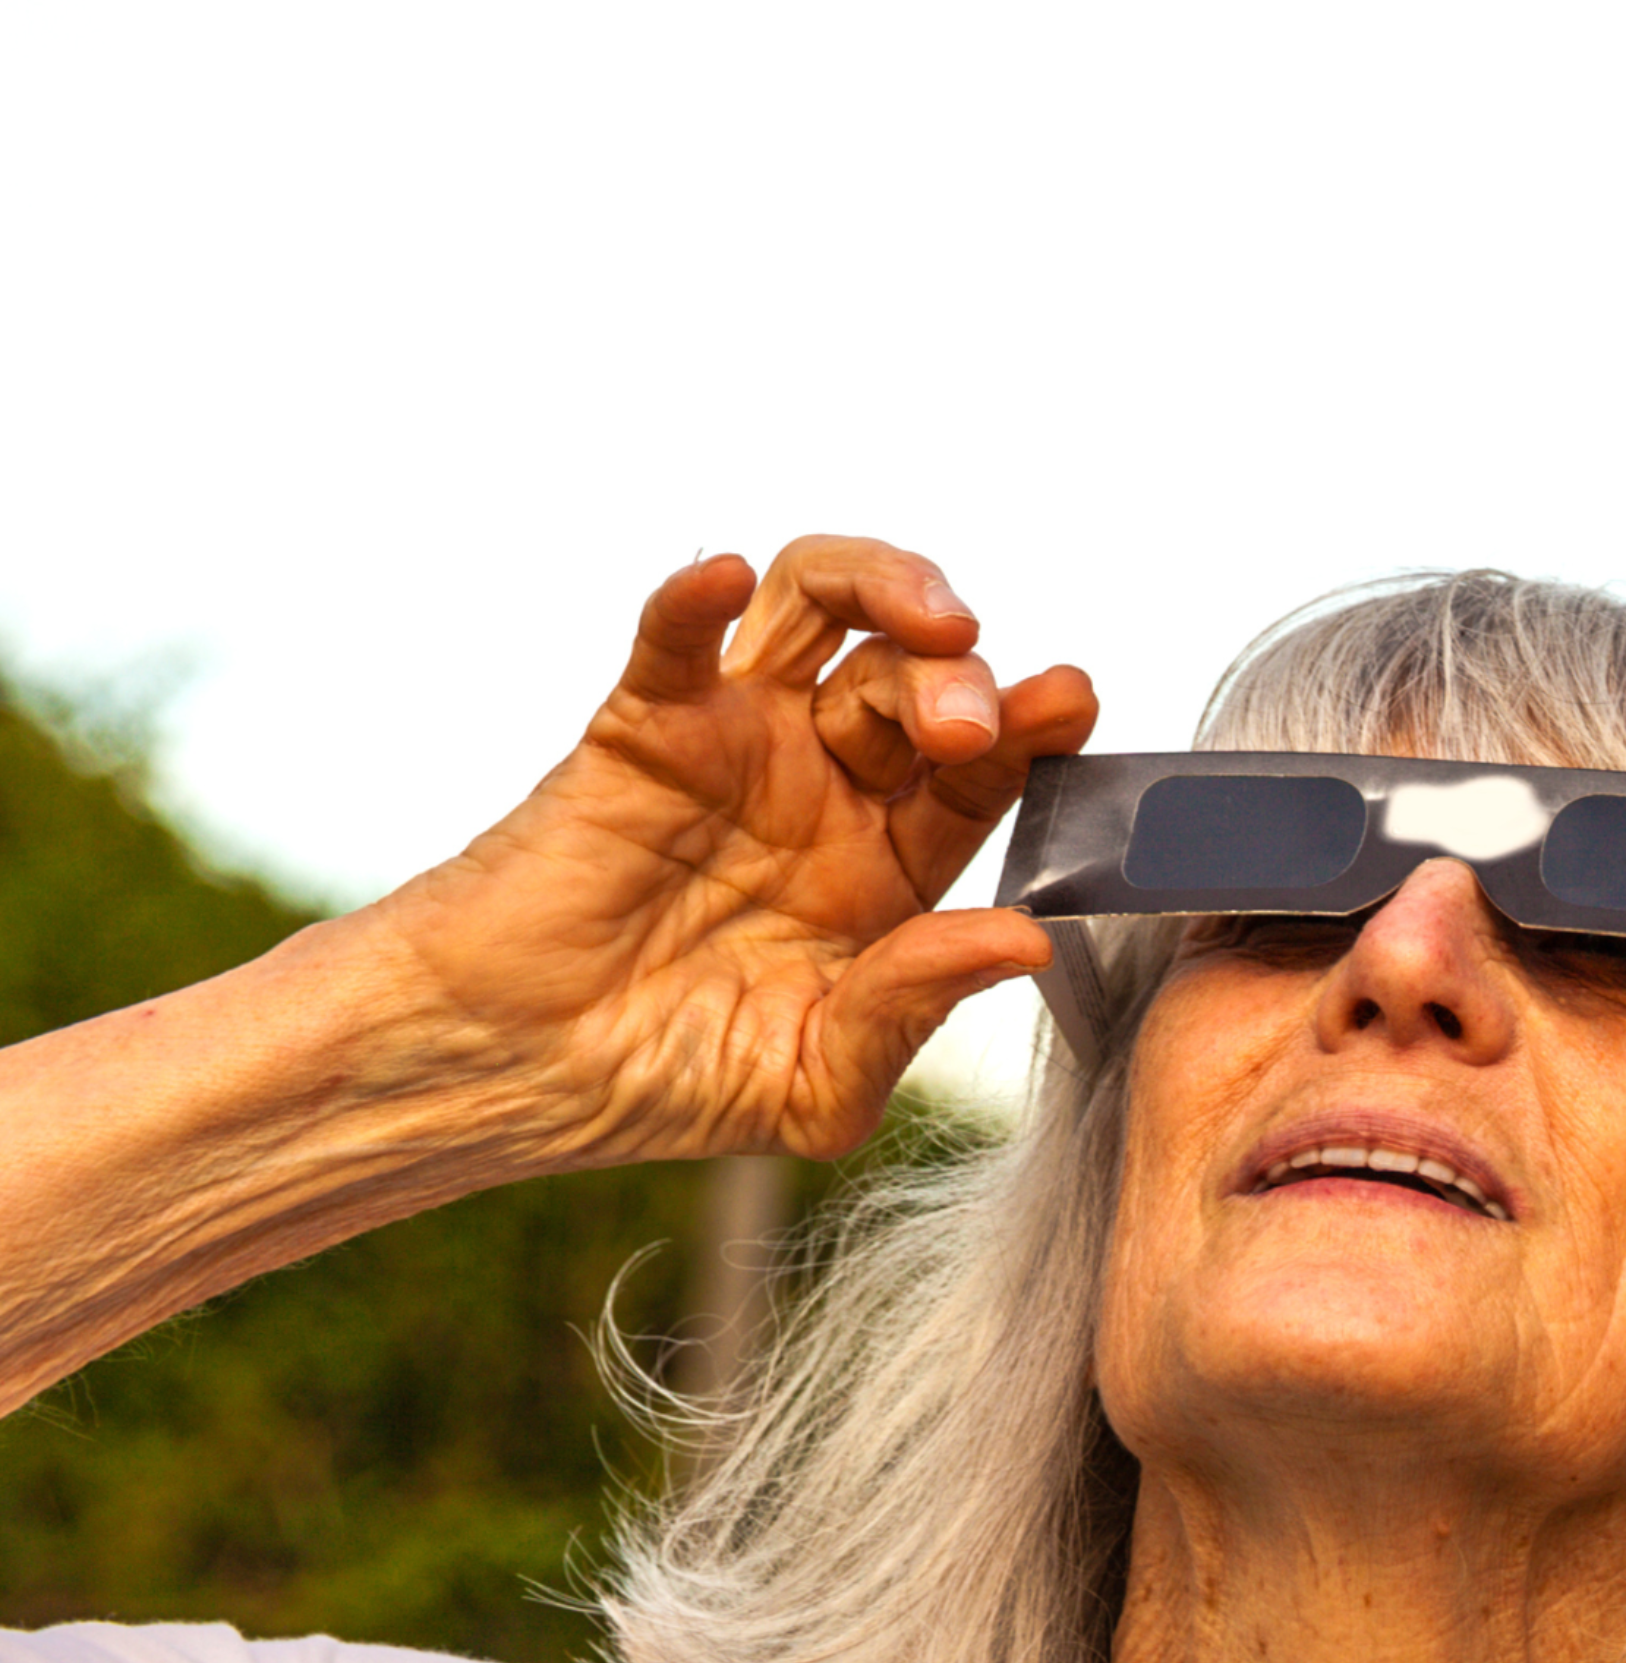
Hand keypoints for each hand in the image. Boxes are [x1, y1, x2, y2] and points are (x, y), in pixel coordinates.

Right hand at [356, 538, 1099, 1168]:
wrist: (517, 1082)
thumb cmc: (668, 1079)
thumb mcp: (819, 1082)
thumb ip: (913, 1009)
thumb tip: (1024, 942)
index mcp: (891, 857)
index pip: (989, 767)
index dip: (1036, 728)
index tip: (1070, 705)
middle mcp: (825, 781)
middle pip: (919, 673)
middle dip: (963, 680)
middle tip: (970, 727)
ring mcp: (737, 743)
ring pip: (820, 608)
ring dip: (886, 592)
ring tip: (932, 626)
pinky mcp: (641, 731)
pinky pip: (672, 641)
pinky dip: (694, 597)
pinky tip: (722, 580)